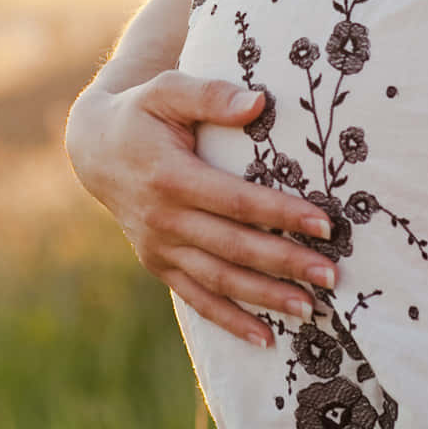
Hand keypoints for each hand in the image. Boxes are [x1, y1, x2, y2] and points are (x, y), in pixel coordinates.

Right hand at [63, 71, 342, 347]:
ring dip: (265, 297)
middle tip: (331, 275)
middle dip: (285, 263)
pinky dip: (230, 320)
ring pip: (219, 279)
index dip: (280, 214)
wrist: (96, 149)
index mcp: (170, 176)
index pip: (236, 201)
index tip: (324, 225)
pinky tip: (266, 338)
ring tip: (310, 309)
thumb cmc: (142, 112)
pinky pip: (196, 297)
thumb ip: (211, 95)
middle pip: (233, 247)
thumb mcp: (167, 90)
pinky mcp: (158, 264)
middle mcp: (163, 219)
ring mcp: (159, 247)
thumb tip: (258, 102)